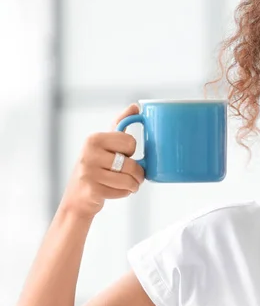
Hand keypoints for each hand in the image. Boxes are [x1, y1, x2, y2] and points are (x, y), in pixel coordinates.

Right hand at [59, 104, 144, 218]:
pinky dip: (124, 193)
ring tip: (126, 184)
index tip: (120, 155)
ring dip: (133, 185)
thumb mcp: (104, 145)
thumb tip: (136, 106)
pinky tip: (114, 191)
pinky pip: (123, 191)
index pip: (131, 142)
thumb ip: (120, 125)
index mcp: (94, 139)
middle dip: (137, 173)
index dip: (130, 152)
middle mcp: (89, 153)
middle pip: (132, 163)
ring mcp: (89, 172)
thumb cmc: (95, 168)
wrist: (77, 198)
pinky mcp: (93, 189)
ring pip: (130, 180)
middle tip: (130, 175)